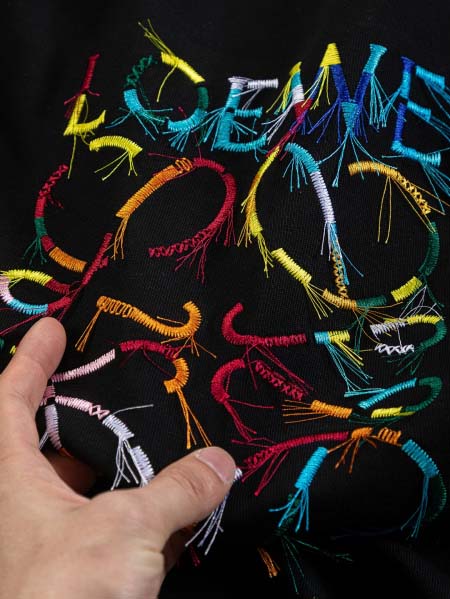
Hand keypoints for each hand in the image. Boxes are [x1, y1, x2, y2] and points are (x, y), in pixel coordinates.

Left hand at [0, 318, 235, 597]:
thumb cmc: (60, 596)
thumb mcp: (124, 533)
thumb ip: (176, 492)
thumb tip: (222, 463)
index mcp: (10, 480)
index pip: (9, 401)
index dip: (29, 360)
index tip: (51, 327)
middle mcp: (21, 507)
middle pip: (48, 441)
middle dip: (82, 411)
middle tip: (118, 383)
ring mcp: (48, 540)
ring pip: (82, 486)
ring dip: (119, 466)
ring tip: (160, 440)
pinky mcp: (75, 571)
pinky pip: (105, 525)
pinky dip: (136, 511)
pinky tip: (174, 505)